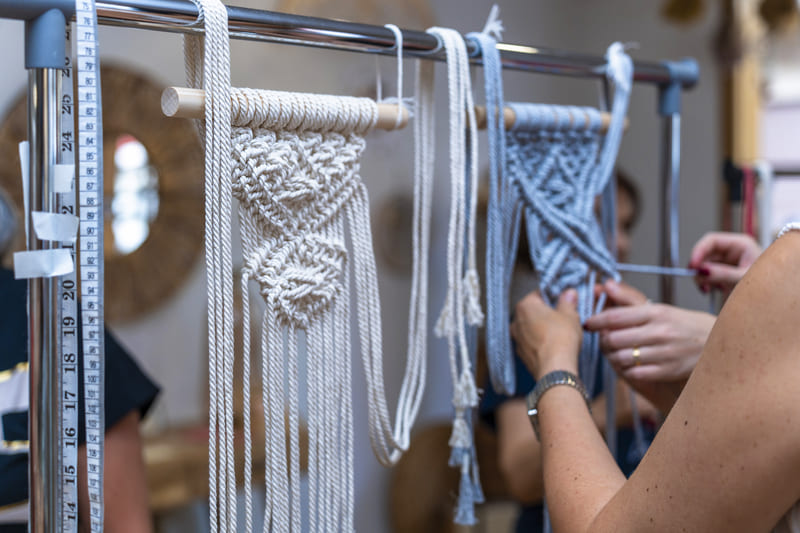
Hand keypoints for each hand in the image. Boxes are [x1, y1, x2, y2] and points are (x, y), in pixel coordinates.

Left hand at [511, 289, 580, 379]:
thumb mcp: (570, 315)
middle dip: (548, 313)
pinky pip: (532, 344)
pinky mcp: (521, 355)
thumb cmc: (561, 338)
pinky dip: (541, 343)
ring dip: (543, 329)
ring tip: (560, 334)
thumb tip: (569, 293)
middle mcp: (516, 321)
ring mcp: (517, 339)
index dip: (554, 296)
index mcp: (525, 305)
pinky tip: (554, 346)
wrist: (555, 369)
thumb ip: (568, 301)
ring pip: (532, 328)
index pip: (539, 294)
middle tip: (564, 318)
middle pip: (534, 312)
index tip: (564, 301)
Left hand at [586, 280, 713, 382]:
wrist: (718, 344)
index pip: (615, 317)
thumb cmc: (683, 324)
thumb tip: (604, 284)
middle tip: (605, 339)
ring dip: (613, 356)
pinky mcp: (668, 371)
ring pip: (621, 358)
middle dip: (604, 340)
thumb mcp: (659, 308)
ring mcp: (664, 353)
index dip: (595, 320)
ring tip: (616, 352)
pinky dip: (628, 370)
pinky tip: (631, 364)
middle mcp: (659, 332)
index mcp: (655, 312)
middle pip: (614, 339)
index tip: (587, 324)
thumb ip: (628, 298)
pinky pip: (635, 374)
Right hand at [689, 232, 761, 292]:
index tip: (692, 265)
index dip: (698, 251)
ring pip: (704, 264)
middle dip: (699, 268)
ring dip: (701, 277)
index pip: (712, 240)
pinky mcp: (723, 272)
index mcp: (740, 244)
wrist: (774, 299)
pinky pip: (707, 274)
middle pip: (705, 253)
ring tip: (706, 289)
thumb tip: (700, 270)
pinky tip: (709, 290)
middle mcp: (732, 250)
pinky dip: (704, 282)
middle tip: (698, 282)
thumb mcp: (743, 279)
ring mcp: (727, 261)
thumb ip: (722, 274)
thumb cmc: (767, 285)